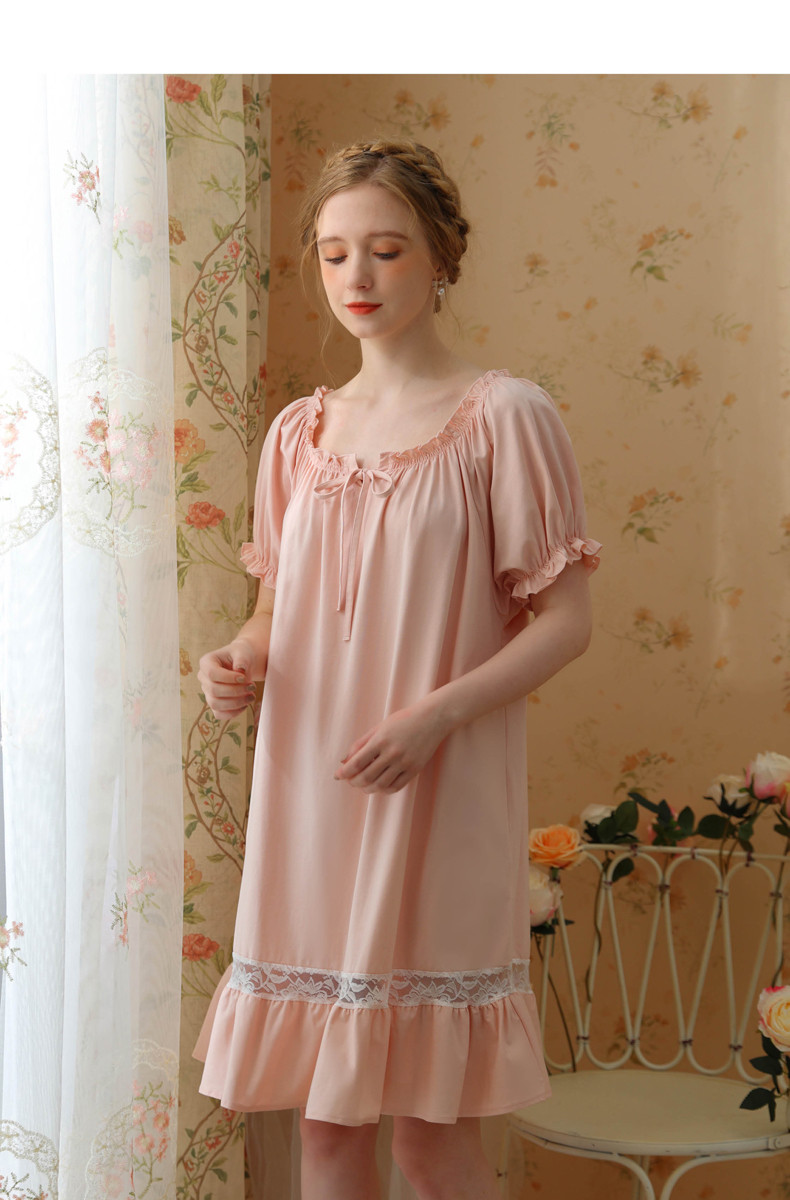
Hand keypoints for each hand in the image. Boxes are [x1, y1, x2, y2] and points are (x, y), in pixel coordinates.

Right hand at [197, 638, 262, 719]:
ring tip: (251, 696)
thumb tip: (240, 671)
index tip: (244, 678)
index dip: (228, 678)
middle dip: (235, 691)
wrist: (244, 664)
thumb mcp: (243, 652)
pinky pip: (219, 714)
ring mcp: (207, 692)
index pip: (212, 673)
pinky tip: (246, 704)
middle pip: (214, 690)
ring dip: (236, 703)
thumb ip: (242, 659)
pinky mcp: (214, 703)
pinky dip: (233, 713)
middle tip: (252, 687)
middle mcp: (203, 678)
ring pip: (215, 704)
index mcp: (206, 662)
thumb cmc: (242, 655)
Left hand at [334, 701, 448, 793]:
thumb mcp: (379, 727)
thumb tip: (344, 760)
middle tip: (350, 781)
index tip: (338, 775)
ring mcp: (404, 762)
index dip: (344, 773)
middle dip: (354, 782)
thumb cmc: (403, 720)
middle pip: (366, 777)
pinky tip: (379, 786)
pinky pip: (396, 786)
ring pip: (380, 785)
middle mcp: (392, 753)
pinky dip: (384, 790)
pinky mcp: (415, 769)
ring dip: (367, 788)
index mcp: (380, 740)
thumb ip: (360, 744)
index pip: (356, 763)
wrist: (432, 719)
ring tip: (363, 785)